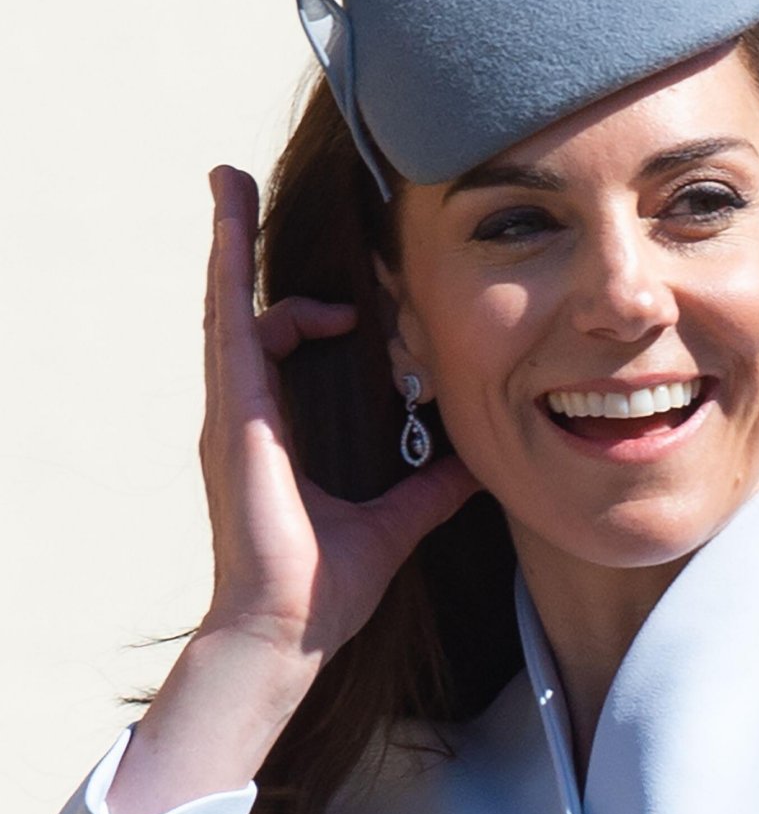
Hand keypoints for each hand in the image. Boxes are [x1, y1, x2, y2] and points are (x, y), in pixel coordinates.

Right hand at [199, 164, 477, 665]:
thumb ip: (431, 486)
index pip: (287, 347)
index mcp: (281, 432)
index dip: (312, 313)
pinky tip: (229, 228)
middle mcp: (250, 413)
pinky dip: (229, 274)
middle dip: (243, 251)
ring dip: (230, 243)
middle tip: (239, 190)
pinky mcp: (234, 413)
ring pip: (230, 307)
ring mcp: (235, 410)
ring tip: (229, 183)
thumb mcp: (396, 520)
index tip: (348, 299)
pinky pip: (230, 328)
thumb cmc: (327, 587)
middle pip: (248, 312)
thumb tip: (475, 462)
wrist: (288, 629)